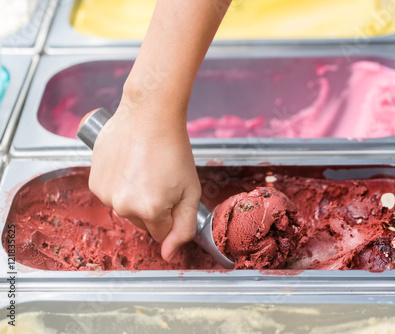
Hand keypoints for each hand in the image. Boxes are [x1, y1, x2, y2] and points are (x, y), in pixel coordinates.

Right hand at [88, 102, 200, 260]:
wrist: (149, 115)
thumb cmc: (173, 149)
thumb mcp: (191, 191)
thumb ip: (184, 228)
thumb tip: (168, 255)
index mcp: (150, 210)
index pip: (161, 233)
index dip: (170, 214)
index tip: (172, 193)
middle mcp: (124, 206)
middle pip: (142, 222)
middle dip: (153, 207)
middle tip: (160, 178)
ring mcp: (106, 193)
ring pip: (126, 208)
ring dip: (135, 196)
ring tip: (144, 169)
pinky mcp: (94, 181)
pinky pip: (111, 194)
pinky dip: (120, 185)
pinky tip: (129, 165)